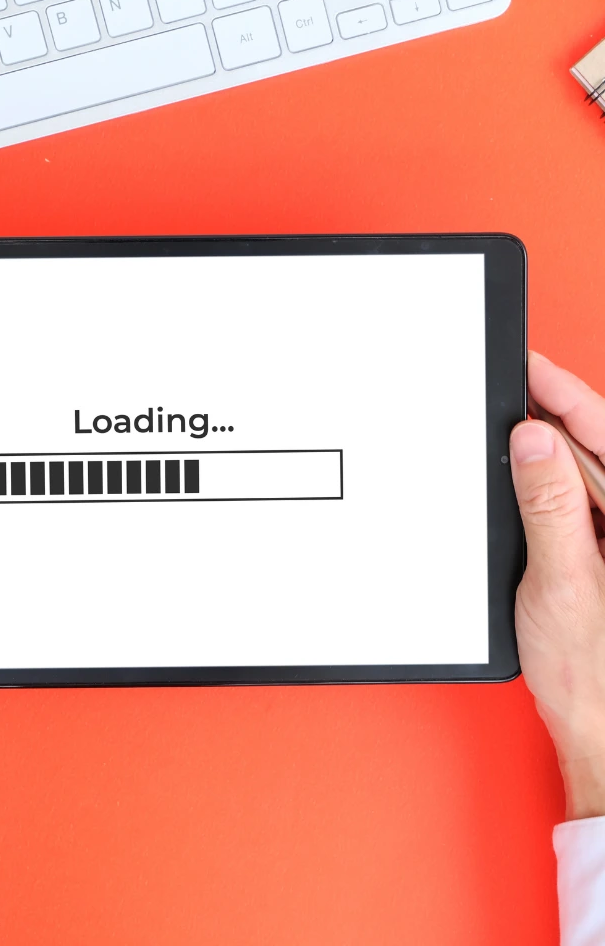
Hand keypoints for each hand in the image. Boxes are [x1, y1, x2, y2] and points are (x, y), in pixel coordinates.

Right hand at [511, 352, 604, 820]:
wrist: (599, 728)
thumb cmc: (594, 672)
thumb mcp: (562, 582)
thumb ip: (550, 507)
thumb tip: (534, 445)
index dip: (568, 397)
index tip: (530, 369)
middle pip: (594, 453)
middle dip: (549, 422)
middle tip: (502, 394)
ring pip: (582, 479)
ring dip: (543, 459)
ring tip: (503, 440)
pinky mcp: (601, 555)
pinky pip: (572, 508)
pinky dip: (543, 492)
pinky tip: (519, 486)